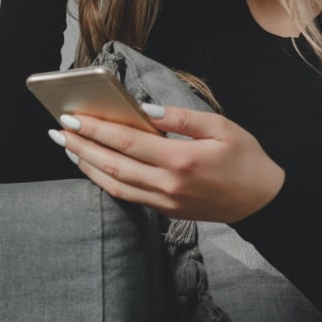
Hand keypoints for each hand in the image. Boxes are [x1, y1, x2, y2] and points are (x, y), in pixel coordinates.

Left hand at [50, 106, 284, 222]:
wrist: (264, 202)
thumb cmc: (245, 159)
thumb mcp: (220, 127)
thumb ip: (179, 118)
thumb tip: (142, 110)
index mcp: (180, 161)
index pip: (126, 142)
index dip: (95, 129)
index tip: (72, 116)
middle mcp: (167, 185)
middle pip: (112, 164)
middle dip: (81, 145)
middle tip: (58, 130)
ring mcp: (165, 202)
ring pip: (114, 184)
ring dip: (87, 165)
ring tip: (67, 146)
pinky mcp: (166, 211)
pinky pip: (126, 195)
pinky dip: (104, 180)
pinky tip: (92, 165)